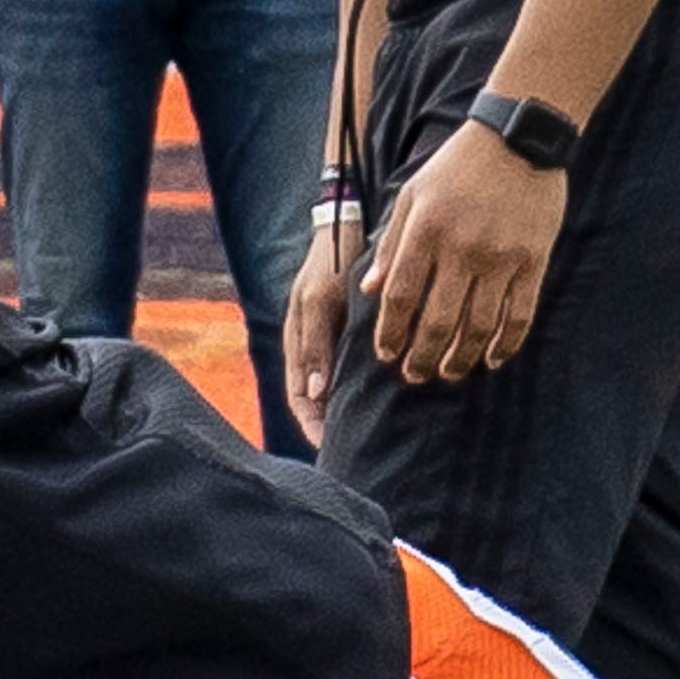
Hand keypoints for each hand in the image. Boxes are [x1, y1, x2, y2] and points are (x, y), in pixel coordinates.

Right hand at [283, 195, 358, 444]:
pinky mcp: (348, 331)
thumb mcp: (322, 301)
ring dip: (346, 412)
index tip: (333, 451)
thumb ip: (317, 346)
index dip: (314, 428)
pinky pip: (349, 370)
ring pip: (335, 388)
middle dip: (331, 428)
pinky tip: (381, 400)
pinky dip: (359, 388)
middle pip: (317, 402)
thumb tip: (316, 395)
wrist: (346, 224)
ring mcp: (329, 340)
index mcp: (298, 343)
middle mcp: (312, 346)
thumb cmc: (331, 261)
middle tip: (354, 454)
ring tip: (368, 436)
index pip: (301, 400)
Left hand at [362, 121, 566, 386]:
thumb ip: (392, 242)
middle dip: (422, 357)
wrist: (519, 136)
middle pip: (437, 321)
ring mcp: (501, 257)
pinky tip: (492, 359)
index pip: (400, 296)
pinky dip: (505, 344)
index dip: (390, 332)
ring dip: (460, 358)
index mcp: (427, 229)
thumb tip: (369, 290)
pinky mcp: (534, 261)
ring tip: (449, 372)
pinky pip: (520, 315)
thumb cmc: (459, 164)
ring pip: (478, 327)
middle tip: (415, 376)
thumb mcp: (414, 193)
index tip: (387, 354)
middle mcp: (462, 248)